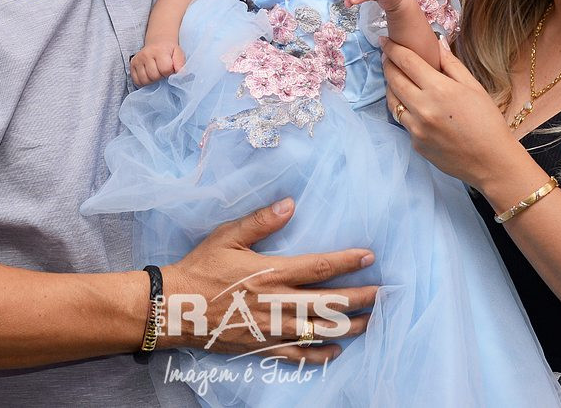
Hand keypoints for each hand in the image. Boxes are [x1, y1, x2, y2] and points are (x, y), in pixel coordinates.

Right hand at [130, 42, 185, 85]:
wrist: (158, 43)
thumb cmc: (169, 51)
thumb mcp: (178, 53)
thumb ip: (181, 64)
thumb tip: (181, 75)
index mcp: (159, 50)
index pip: (165, 69)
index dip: (169, 72)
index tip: (170, 68)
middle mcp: (146, 54)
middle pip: (154, 76)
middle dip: (161, 77)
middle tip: (163, 71)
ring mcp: (138, 59)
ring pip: (145, 80)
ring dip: (152, 80)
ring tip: (156, 73)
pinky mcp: (132, 64)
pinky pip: (137, 81)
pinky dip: (144, 81)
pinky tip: (149, 75)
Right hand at [163, 198, 376, 363]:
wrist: (175, 308)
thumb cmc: (201, 268)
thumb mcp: (227, 237)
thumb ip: (261, 221)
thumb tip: (290, 204)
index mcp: (273, 273)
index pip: (321, 267)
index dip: (349, 262)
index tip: (370, 257)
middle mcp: (279, 303)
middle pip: (331, 302)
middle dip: (361, 298)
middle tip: (385, 295)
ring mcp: (273, 328)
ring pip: (322, 330)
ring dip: (351, 326)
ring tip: (372, 321)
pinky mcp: (264, 347)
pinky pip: (300, 355)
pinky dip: (321, 354)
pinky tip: (337, 350)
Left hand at [382, 38, 515, 189]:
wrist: (491, 162)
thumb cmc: (487, 121)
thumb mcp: (474, 87)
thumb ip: (451, 64)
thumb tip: (436, 44)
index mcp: (439, 89)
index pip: (406, 62)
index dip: (392, 49)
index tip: (385, 40)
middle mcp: (422, 108)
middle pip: (393, 79)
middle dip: (387, 64)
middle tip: (386, 56)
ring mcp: (416, 128)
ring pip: (392, 101)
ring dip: (390, 86)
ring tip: (395, 77)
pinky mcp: (415, 143)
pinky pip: (402, 121)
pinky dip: (403, 108)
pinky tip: (411, 103)